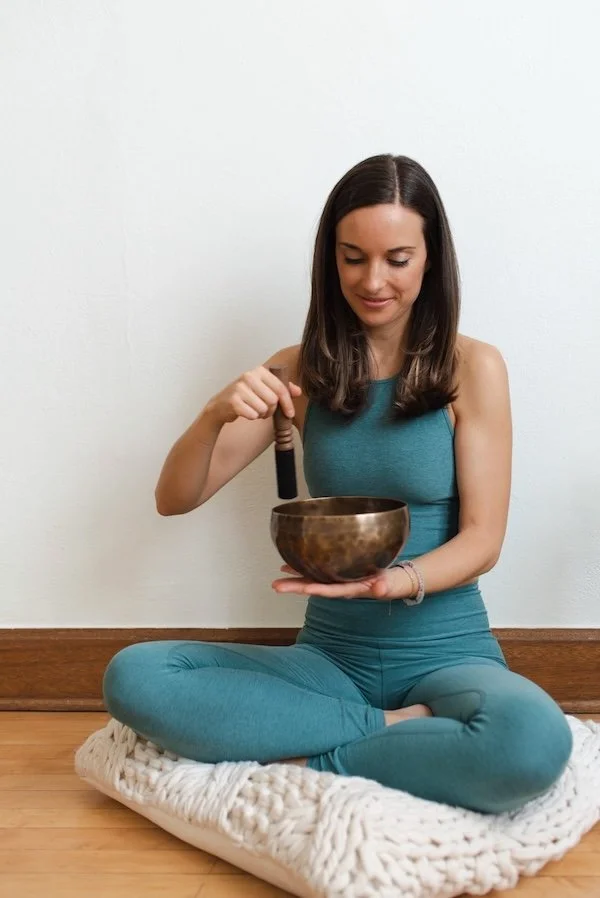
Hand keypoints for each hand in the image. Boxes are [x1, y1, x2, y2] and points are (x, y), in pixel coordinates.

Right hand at [206, 366, 301, 426]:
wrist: (221, 404)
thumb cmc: (245, 396)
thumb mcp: (264, 388)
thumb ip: (281, 388)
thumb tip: (298, 391)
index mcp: (259, 370)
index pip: (280, 388)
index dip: (287, 403)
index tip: (290, 413)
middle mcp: (249, 376)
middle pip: (273, 400)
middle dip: (271, 409)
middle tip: (264, 410)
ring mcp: (239, 387)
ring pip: (263, 408)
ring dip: (261, 414)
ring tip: (254, 410)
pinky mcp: (233, 400)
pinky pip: (253, 414)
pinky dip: (252, 417)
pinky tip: (246, 412)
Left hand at [272, 564, 412, 600]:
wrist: (397, 581)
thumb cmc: (394, 584)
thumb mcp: (392, 585)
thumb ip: (385, 587)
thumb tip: (379, 588)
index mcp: (353, 590)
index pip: (332, 590)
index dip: (317, 589)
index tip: (302, 588)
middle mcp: (342, 586)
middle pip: (315, 587)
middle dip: (296, 586)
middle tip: (275, 586)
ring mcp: (339, 580)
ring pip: (314, 579)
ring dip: (296, 577)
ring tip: (279, 573)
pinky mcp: (340, 572)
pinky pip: (320, 569)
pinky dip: (306, 566)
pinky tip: (293, 562)